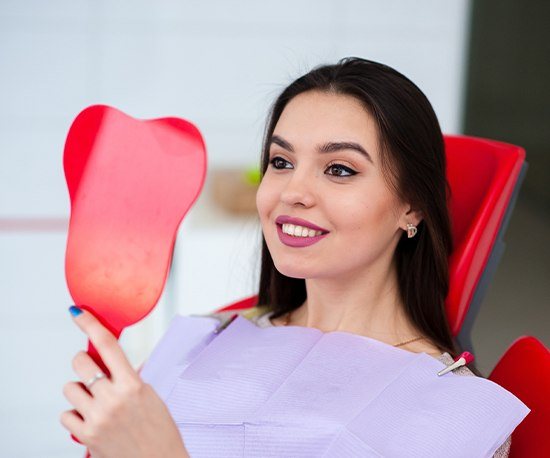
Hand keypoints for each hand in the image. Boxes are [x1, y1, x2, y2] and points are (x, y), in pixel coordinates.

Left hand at [60, 306, 189, 457]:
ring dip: (80, 391)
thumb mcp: (150, 396)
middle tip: (92, 372)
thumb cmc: (159, 431)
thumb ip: (129, 378)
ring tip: (96, 402)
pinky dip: (75, 415)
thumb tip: (110, 364)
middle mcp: (112, 399)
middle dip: (84, 364)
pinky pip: (65, 415)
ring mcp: (97, 418)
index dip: (90, 325)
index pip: (108, 346)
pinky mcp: (86, 436)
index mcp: (133, 385)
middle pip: (80, 364)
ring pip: (70, 388)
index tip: (78, 313)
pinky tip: (91, 419)